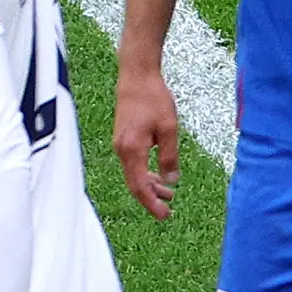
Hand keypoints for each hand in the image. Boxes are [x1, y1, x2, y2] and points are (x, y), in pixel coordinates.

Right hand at [113, 64, 180, 220]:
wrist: (136, 76)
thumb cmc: (153, 98)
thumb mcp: (168, 128)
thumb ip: (169, 157)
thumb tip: (171, 181)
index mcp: (132, 150)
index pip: (140, 186)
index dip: (152, 204)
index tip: (165, 215)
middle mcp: (122, 150)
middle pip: (134, 184)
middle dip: (151, 199)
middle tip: (168, 211)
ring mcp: (120, 144)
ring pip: (134, 174)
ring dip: (150, 186)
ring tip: (169, 194)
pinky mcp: (123, 138)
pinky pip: (133, 164)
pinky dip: (145, 173)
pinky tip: (158, 175)